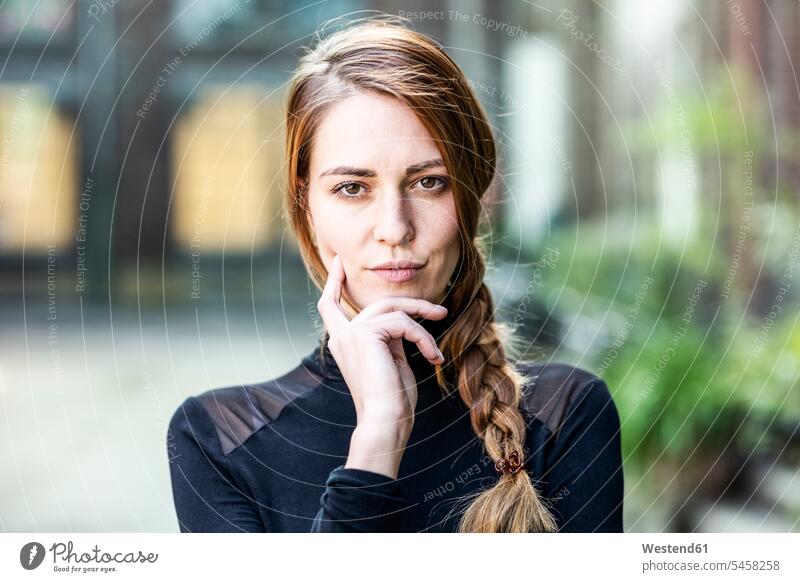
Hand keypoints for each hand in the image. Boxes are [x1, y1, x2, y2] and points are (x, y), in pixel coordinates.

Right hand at [316, 254, 446, 476]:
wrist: (385, 420)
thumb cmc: (392, 400)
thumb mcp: (392, 361)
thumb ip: (390, 338)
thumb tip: (404, 321)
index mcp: (343, 343)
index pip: (330, 305)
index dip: (334, 282)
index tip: (339, 262)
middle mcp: (341, 336)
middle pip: (378, 303)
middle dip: (412, 303)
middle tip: (440, 311)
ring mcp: (351, 333)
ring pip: (393, 309)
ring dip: (422, 320)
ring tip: (440, 340)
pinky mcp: (365, 333)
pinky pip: (402, 323)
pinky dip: (422, 338)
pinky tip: (433, 357)